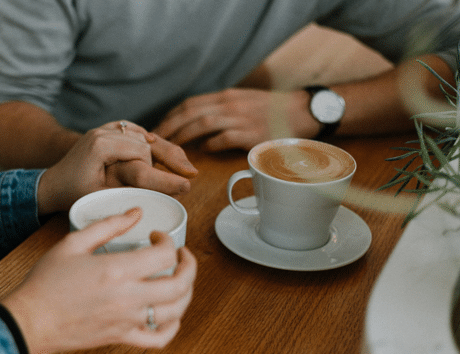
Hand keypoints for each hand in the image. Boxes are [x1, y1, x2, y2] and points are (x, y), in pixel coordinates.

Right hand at [1, 208, 196, 353]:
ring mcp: (127, 321)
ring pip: (176, 311)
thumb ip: (108, 225)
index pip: (164, 254)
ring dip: (187, 293)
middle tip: (182, 255)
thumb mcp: (73, 242)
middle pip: (180, 284)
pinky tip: (170, 314)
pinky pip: (159, 339)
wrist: (31, 320)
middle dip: (189, 265)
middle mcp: (128, 297)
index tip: (157, 236)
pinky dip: (173, 327)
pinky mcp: (122, 337)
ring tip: (180, 280)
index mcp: (117, 270)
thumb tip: (136, 213)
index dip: (168, 240)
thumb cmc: (46, 282)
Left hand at [38, 121, 196, 214]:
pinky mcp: (108, 131)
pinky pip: (136, 133)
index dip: (162, 171)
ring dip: (164, 150)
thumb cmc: (73, 193)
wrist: (52, 183)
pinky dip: (151, 142)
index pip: (142, 153)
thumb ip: (132, 187)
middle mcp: (104, 131)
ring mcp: (106, 128)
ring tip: (185, 167)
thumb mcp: (102, 194)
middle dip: (171, 157)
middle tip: (192, 174)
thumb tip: (163, 188)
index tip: (183, 185)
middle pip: (147, 141)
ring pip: (144, 136)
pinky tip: (167, 151)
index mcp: (101, 144)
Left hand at [155, 88, 306, 151]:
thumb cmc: (273, 110)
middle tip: (155, 142)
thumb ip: (222, 110)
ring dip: (183, 136)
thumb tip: (198, 125)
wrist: (304, 111)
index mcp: (226, 97)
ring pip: (202, 123)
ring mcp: (241, 118)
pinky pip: (224, 138)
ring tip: (172, 149)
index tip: (158, 129)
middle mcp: (230, 104)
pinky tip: (203, 152)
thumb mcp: (244, 102)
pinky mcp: (252, 133)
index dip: (171, 116)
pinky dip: (211, 144)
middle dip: (169, 127)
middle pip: (190, 112)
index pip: (190, 103)